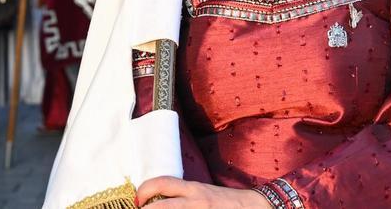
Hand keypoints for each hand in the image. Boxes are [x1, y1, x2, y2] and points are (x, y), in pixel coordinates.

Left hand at [135, 176, 268, 207]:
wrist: (252, 207)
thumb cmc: (225, 202)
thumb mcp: (202, 193)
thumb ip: (182, 195)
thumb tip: (157, 201)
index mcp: (192, 189)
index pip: (162, 183)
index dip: (144, 190)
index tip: (137, 201)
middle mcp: (195, 201)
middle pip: (161, 206)